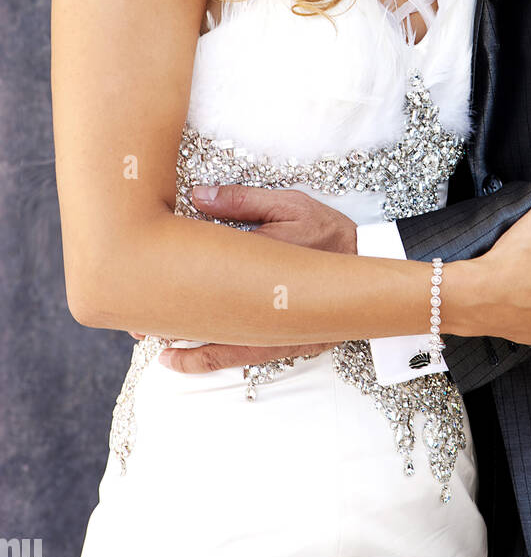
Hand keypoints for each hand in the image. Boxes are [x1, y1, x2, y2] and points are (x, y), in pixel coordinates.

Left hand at [130, 184, 357, 372]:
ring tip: (147, 341)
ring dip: (178, 341)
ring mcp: (271, 328)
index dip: (169, 267)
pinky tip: (177, 361)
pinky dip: (203, 359)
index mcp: (260, 259)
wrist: (370, 267)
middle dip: (165, 316)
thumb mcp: (291, 204)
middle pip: (202, 312)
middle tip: (134, 317)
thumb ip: (244, 200)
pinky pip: (234, 358)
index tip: (140, 267)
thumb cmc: (328, 232)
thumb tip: (197, 196)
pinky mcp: (279, 344)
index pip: (204, 263)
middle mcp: (262, 301)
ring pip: (213, 341)